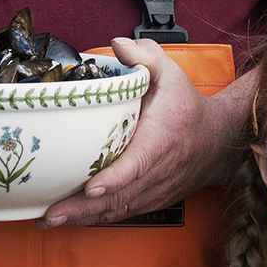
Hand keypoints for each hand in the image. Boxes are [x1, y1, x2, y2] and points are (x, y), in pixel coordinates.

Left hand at [41, 38, 236, 227]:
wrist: (218, 143)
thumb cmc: (187, 107)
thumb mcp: (172, 73)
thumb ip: (145, 56)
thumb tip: (117, 45)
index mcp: (162, 139)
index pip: (138, 162)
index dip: (116, 177)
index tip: (91, 186)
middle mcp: (158, 171)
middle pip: (119, 196)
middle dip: (83, 208)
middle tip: (49, 215)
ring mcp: (154, 191)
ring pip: (117, 211)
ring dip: (83, 218)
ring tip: (48, 220)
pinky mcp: (149, 201)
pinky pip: (120, 214)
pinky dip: (94, 220)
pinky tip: (68, 221)